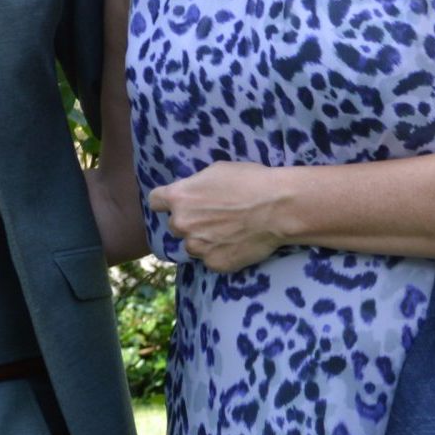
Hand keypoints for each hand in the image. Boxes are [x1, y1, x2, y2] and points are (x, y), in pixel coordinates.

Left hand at [148, 160, 287, 271]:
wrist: (278, 208)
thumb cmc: (250, 182)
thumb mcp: (216, 171)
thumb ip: (195, 185)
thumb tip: (192, 192)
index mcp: (178, 197)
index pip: (155, 201)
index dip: (166, 202)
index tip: (176, 203)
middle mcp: (181, 223)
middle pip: (175, 225)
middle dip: (189, 222)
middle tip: (213, 218)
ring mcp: (197, 246)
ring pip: (192, 245)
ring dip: (203, 240)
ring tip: (228, 232)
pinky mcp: (214, 263)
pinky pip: (210, 259)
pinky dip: (220, 254)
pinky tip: (237, 244)